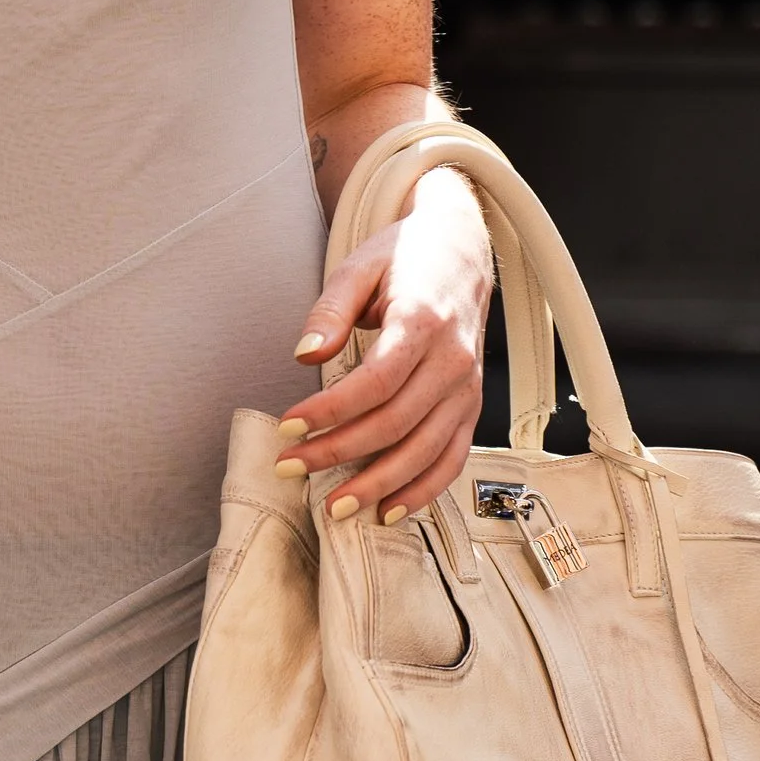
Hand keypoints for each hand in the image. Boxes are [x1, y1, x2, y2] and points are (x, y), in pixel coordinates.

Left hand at [281, 169, 489, 521]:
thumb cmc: (404, 259)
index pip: (375, 381)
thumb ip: (329, 312)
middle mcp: (453, 360)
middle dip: (339, 452)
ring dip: (379, 484)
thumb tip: (304, 354)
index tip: (288, 426)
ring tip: (335, 507)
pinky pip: (453, 458)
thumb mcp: (358, 268)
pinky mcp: (471, 405)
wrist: (460, 251)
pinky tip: (389, 509)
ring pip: (426, 450)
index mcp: (423, 322)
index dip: (330, 411)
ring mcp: (468, 387)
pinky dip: (424, 489)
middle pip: (395, 422)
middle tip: (290, 466)